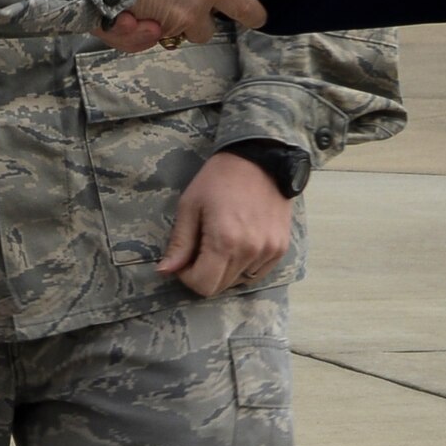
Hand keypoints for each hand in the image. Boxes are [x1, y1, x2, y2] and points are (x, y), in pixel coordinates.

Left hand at [156, 150, 292, 295]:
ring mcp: (269, 251)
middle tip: (201, 248)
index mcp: (225, 241)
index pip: (203, 285)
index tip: (185, 258)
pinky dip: (244, 267)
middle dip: (205, 273)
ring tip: (222, 243)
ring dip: (225, 271)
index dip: (188, 277)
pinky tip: (240, 245)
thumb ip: (180, 242)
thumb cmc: (219, 178)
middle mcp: (250, 251)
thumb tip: (164, 271)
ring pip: (239, 282)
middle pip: (220, 287)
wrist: (261, 158)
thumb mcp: (191, 205)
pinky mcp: (281, 248)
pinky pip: (257, 273)